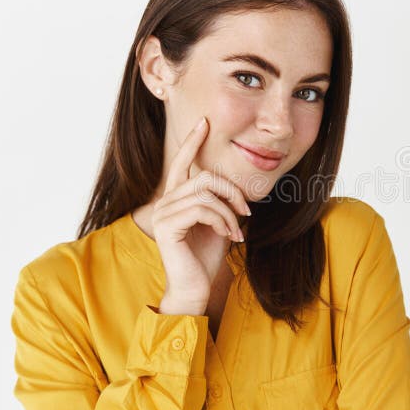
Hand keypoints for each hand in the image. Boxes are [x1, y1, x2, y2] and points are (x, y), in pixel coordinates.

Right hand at [153, 116, 250, 314]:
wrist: (196, 287)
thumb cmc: (207, 257)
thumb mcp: (221, 223)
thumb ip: (223, 202)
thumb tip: (238, 188)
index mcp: (177, 197)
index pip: (183, 162)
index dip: (193, 141)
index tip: (205, 122)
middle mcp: (166, 201)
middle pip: (204, 177)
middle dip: (232, 191)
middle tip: (246, 212)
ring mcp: (164, 213)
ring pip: (206, 193)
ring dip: (229, 212)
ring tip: (237, 230)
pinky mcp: (167, 226)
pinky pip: (202, 209)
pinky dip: (222, 220)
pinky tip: (228, 235)